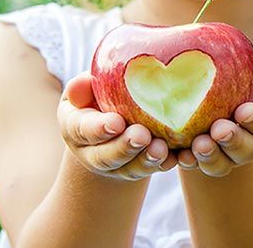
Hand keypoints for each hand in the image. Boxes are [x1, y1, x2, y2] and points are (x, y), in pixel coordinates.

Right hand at [58, 72, 177, 180]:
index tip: (116, 123)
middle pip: (106, 156)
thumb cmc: (98, 93)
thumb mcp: (86, 86)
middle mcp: (92, 152)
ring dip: (146, 160)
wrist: (112, 118)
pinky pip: (152, 169)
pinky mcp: (140, 167)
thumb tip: (82, 83)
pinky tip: (176, 157)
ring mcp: (117, 164)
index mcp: (75, 127)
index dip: (98, 128)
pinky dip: (164, 165)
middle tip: (142, 136)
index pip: (82, 130)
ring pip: (130, 168)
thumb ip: (84, 85)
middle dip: (125, 147)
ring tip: (161, 149)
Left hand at [176, 66, 252, 176]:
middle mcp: (251, 145)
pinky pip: (196, 166)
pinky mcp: (203, 161)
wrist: (213, 93)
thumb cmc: (243, 79)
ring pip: (222, 164)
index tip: (243, 111)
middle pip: (247, 150)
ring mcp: (227, 157)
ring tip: (199, 144)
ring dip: (211, 155)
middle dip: (233, 141)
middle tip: (219, 130)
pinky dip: (189, 161)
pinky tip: (182, 155)